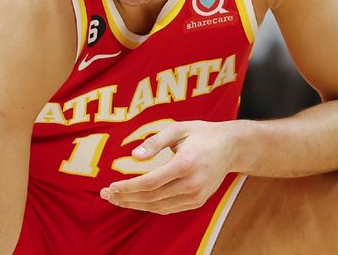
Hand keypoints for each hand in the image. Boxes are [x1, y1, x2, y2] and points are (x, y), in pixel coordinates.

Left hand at [100, 120, 234, 214]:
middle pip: (152, 198)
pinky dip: (150, 206)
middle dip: (126, 198)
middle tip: (106, 194)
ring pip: (159, 207)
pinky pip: (169, 208)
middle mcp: (192, 184)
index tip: (110, 186)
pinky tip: (136, 200)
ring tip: (116, 198)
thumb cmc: (201, 133)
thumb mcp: (178, 128)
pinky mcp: (198, 201)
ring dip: (135, 204)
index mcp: (186, 164)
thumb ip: (154, 142)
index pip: (150, 183)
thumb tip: (133, 156)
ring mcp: (196, 196)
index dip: (128, 187)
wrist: (231, 147)